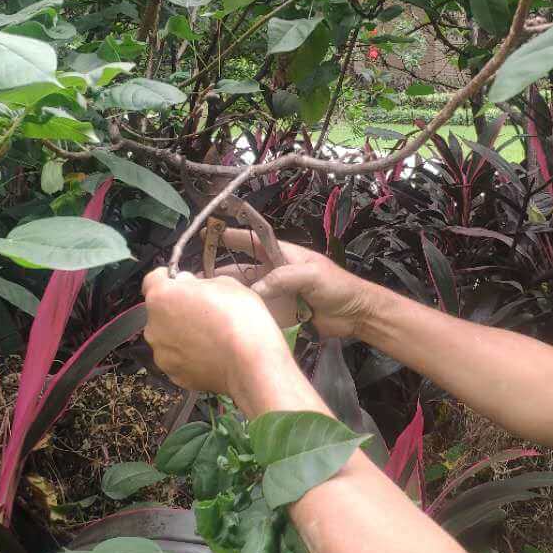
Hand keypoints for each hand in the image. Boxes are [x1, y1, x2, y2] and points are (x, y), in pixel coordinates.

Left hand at [141, 269, 291, 402]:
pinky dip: (189, 356)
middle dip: (176, 308)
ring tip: (210, 337)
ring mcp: (162, 354)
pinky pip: (178, 359)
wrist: (251, 364)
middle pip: (160, 311)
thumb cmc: (240, 318)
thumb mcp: (225, 283)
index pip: (152, 280)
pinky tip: (211, 354)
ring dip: (181, 333)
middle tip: (204, 310)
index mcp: (162, 297)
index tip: (181, 280)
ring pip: (167, 337)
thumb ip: (199, 282)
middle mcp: (153, 326)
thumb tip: (189, 286)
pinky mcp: (174, 375)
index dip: (167, 278)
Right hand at [212, 231, 378, 337]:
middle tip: (197, 278)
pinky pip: (258, 311)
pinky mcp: (279, 313)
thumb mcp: (310, 275)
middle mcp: (275, 272)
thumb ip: (282, 278)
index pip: (253, 240)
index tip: (208, 233)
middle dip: (222, 272)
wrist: (355, 314)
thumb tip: (254, 290)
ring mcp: (277, 294)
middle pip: (242, 269)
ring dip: (230, 295)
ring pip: (247, 292)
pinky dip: (244, 314)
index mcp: (282, 255)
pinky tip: (227, 319)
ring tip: (207, 300)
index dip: (231, 235)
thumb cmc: (336, 286)